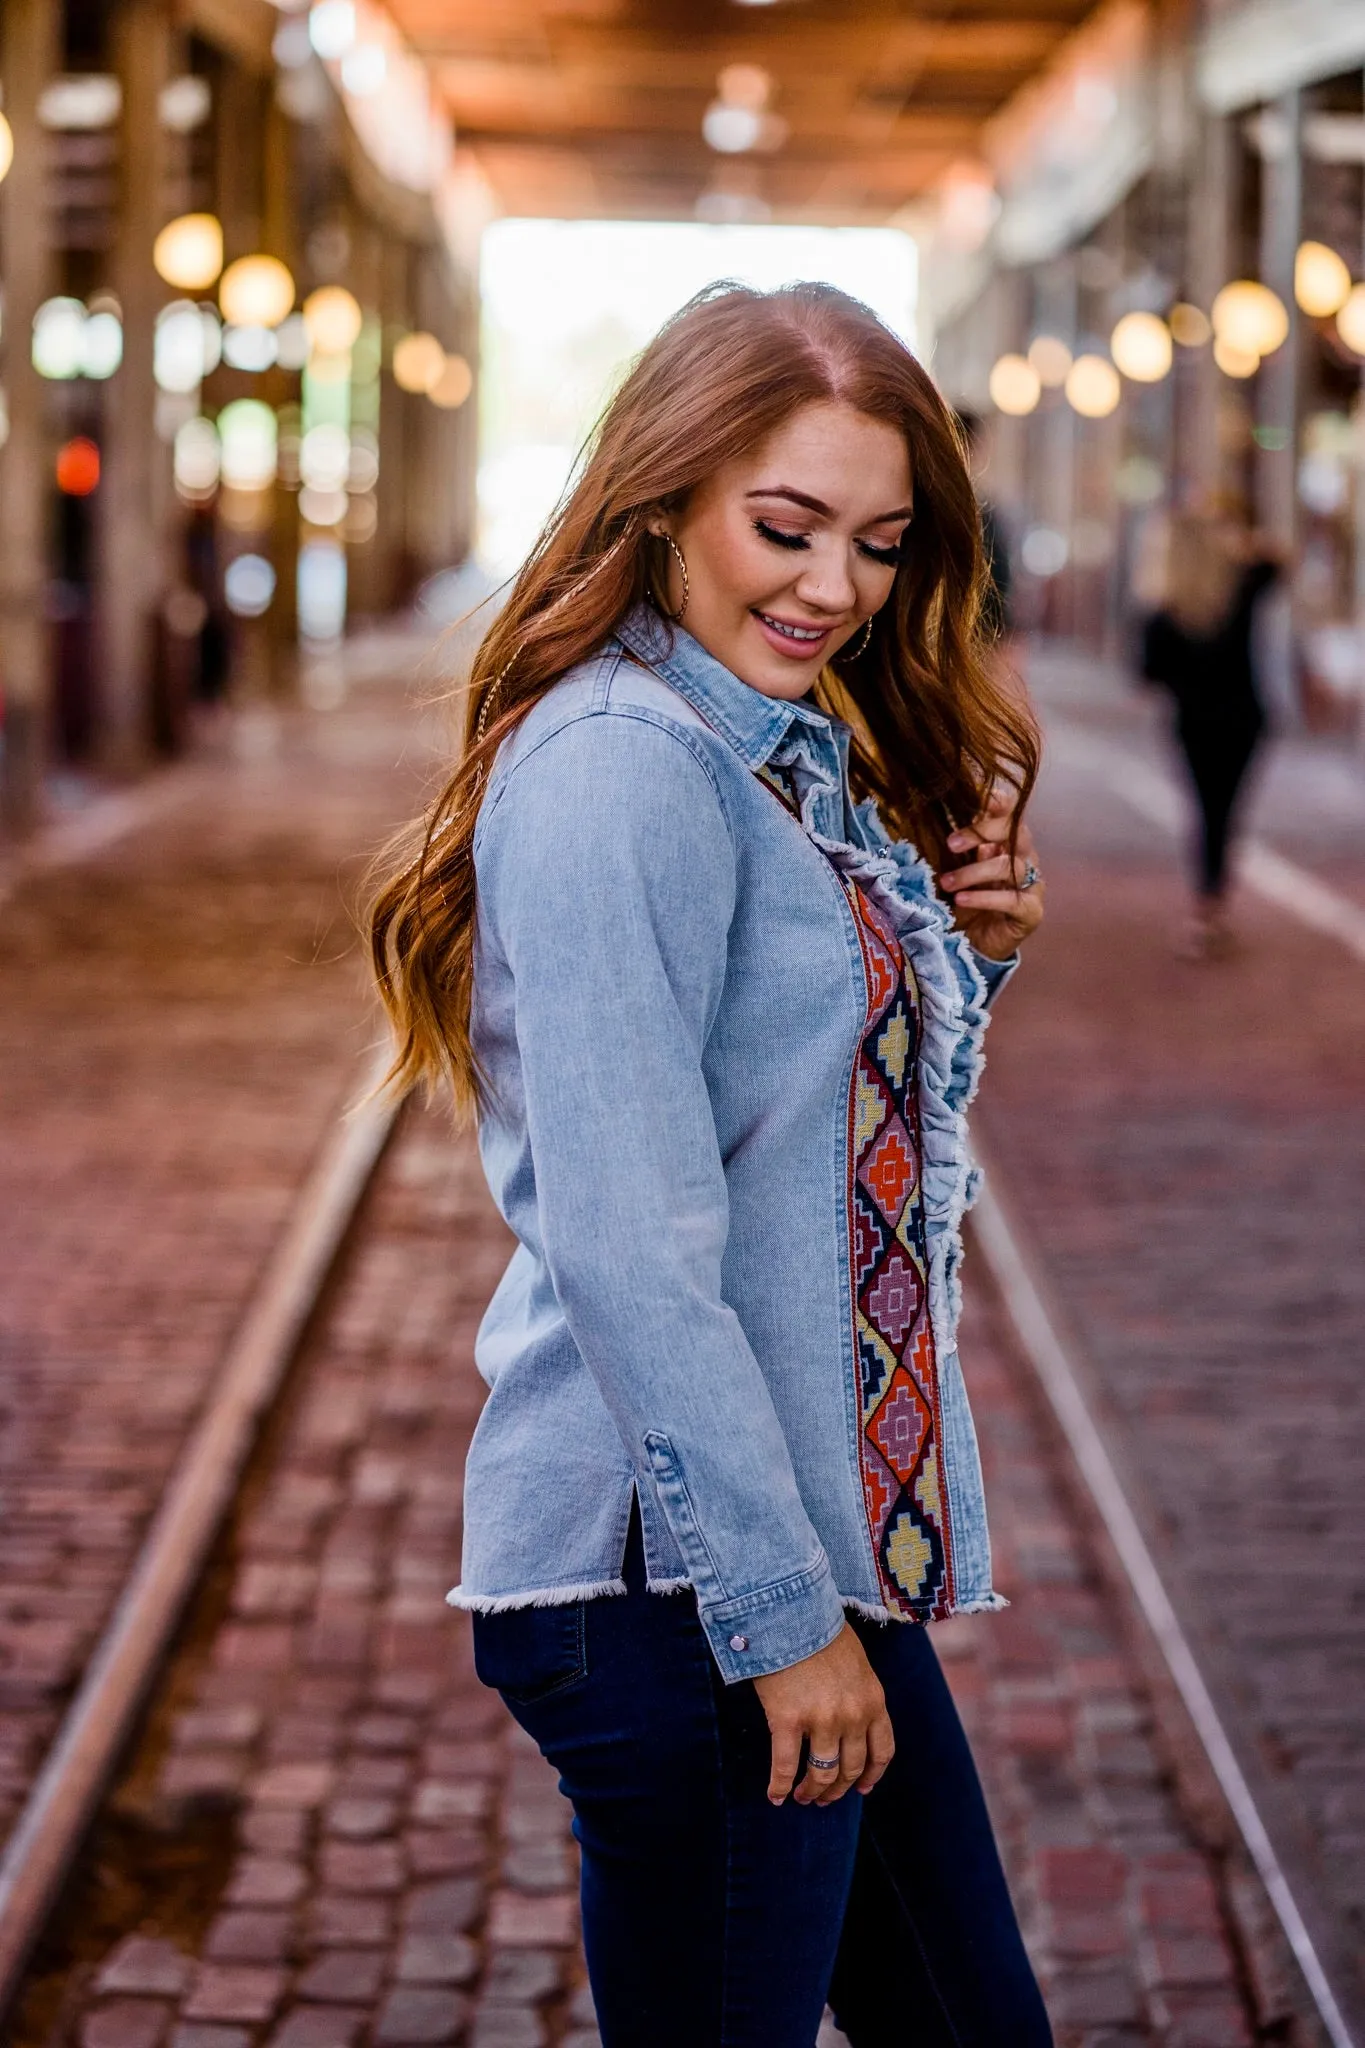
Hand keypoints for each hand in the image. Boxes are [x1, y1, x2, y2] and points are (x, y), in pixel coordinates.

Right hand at [752, 1624, 894, 1806]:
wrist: (791, 1610)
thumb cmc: (820, 1629)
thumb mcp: (857, 1662)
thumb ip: (859, 1692)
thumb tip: (851, 1716)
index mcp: (873, 1700)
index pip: (882, 1751)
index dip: (872, 1775)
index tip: (862, 1788)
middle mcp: (853, 1716)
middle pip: (851, 1768)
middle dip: (838, 1788)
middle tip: (824, 1798)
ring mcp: (821, 1721)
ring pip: (821, 1774)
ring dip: (812, 1791)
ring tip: (801, 1798)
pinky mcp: (788, 1720)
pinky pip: (784, 1765)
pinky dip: (780, 1786)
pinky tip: (775, 1795)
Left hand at [937, 792, 1044, 961]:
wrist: (973, 945)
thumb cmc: (964, 902)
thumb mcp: (955, 870)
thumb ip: (957, 850)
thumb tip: (945, 825)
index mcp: (1007, 844)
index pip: (1010, 813)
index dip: (999, 802)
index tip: (978, 797)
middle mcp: (1024, 859)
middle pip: (1016, 832)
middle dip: (982, 832)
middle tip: (951, 844)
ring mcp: (1032, 885)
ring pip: (1010, 866)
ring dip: (973, 872)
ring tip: (947, 883)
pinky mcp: (1031, 911)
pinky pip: (1012, 899)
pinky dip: (984, 898)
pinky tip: (962, 900)